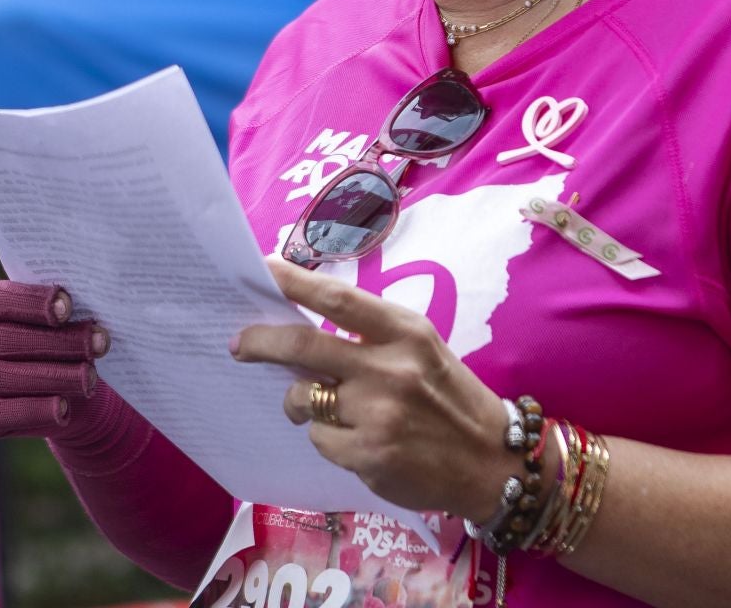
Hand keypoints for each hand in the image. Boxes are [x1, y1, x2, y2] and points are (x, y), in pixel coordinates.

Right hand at [0, 280, 114, 438]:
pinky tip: (64, 408)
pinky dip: (35, 410)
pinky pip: (1, 414)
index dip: (30, 301)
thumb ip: (58, 308)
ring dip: (53, 376)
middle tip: (99, 341)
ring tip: (90, 376)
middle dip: (58, 341)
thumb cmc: (55, 335)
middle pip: (6, 340)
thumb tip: (90, 298)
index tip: (68, 306)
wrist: (55, 384)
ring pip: (3, 377)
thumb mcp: (53, 317)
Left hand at [231, 257, 513, 519]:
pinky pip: (320, 440)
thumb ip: (371, 338)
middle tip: (239, 343)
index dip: (294, 281)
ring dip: (301, 403)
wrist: (491, 461)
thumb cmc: (450, 399)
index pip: (339, 299)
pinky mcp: (368, 454)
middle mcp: (390, 368)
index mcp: (406, 331)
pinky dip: (328, 439)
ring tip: (325, 408)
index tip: (262, 268)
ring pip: (305, 398)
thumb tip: (303, 330)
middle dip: (261, 342)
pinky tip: (357, 441)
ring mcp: (378, 413)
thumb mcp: (422, 351)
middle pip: (304, 347)